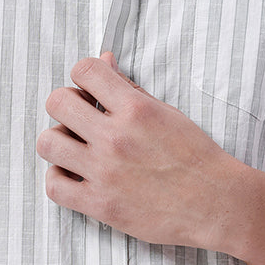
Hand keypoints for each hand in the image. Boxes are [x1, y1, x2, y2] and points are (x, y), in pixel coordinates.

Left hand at [36, 52, 244, 249]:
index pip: (84, 70)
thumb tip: (104, 60)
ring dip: (58, 142)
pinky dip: (58, 179)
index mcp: (135, 108)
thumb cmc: (196, 156)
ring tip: (75, 148)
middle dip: (66, 106)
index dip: (83, 77)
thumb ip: (129, 87)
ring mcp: (104, 172)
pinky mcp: (100, 205)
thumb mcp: (166, 112)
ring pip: (48, 143)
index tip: (90, 91)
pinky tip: (75, 176)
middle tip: (80, 120)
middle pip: (57, 102)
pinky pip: (53, 186)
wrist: (216, 204)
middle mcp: (115, 137)